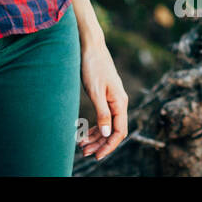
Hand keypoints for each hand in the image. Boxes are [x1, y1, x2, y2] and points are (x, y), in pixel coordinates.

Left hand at [78, 40, 127, 159]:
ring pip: (107, 125)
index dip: (109, 146)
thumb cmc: (92, 66)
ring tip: (82, 146)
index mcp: (120, 102)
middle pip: (113, 131)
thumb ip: (102, 112)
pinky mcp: (105, 96)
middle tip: (85, 153)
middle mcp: (119, 102)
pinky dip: (95, 126)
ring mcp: (112, 99)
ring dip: (96, 137)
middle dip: (100, 144)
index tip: (97, 156)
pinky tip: (84, 133)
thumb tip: (108, 133)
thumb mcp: (95, 91)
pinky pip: (103, 116)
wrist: (91, 46)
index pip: (119, 131)